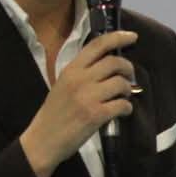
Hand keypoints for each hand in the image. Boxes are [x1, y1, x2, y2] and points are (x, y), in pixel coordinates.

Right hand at [19, 30, 137, 176]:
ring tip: (122, 97)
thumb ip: (83, 73)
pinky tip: (122, 112)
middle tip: (128, 77)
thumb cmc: (55, 112)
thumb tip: (110, 64)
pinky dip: (127, 108)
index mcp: (71, 69)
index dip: (118, 37)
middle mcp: (79, 79)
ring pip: (121, 84)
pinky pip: (122, 105)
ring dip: (127, 90)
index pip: (98, 45)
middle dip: (128, 69)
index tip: (132, 36)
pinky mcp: (96, 115)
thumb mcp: (63, 84)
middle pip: (115, 62)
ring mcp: (88, 97)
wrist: (43, 140)